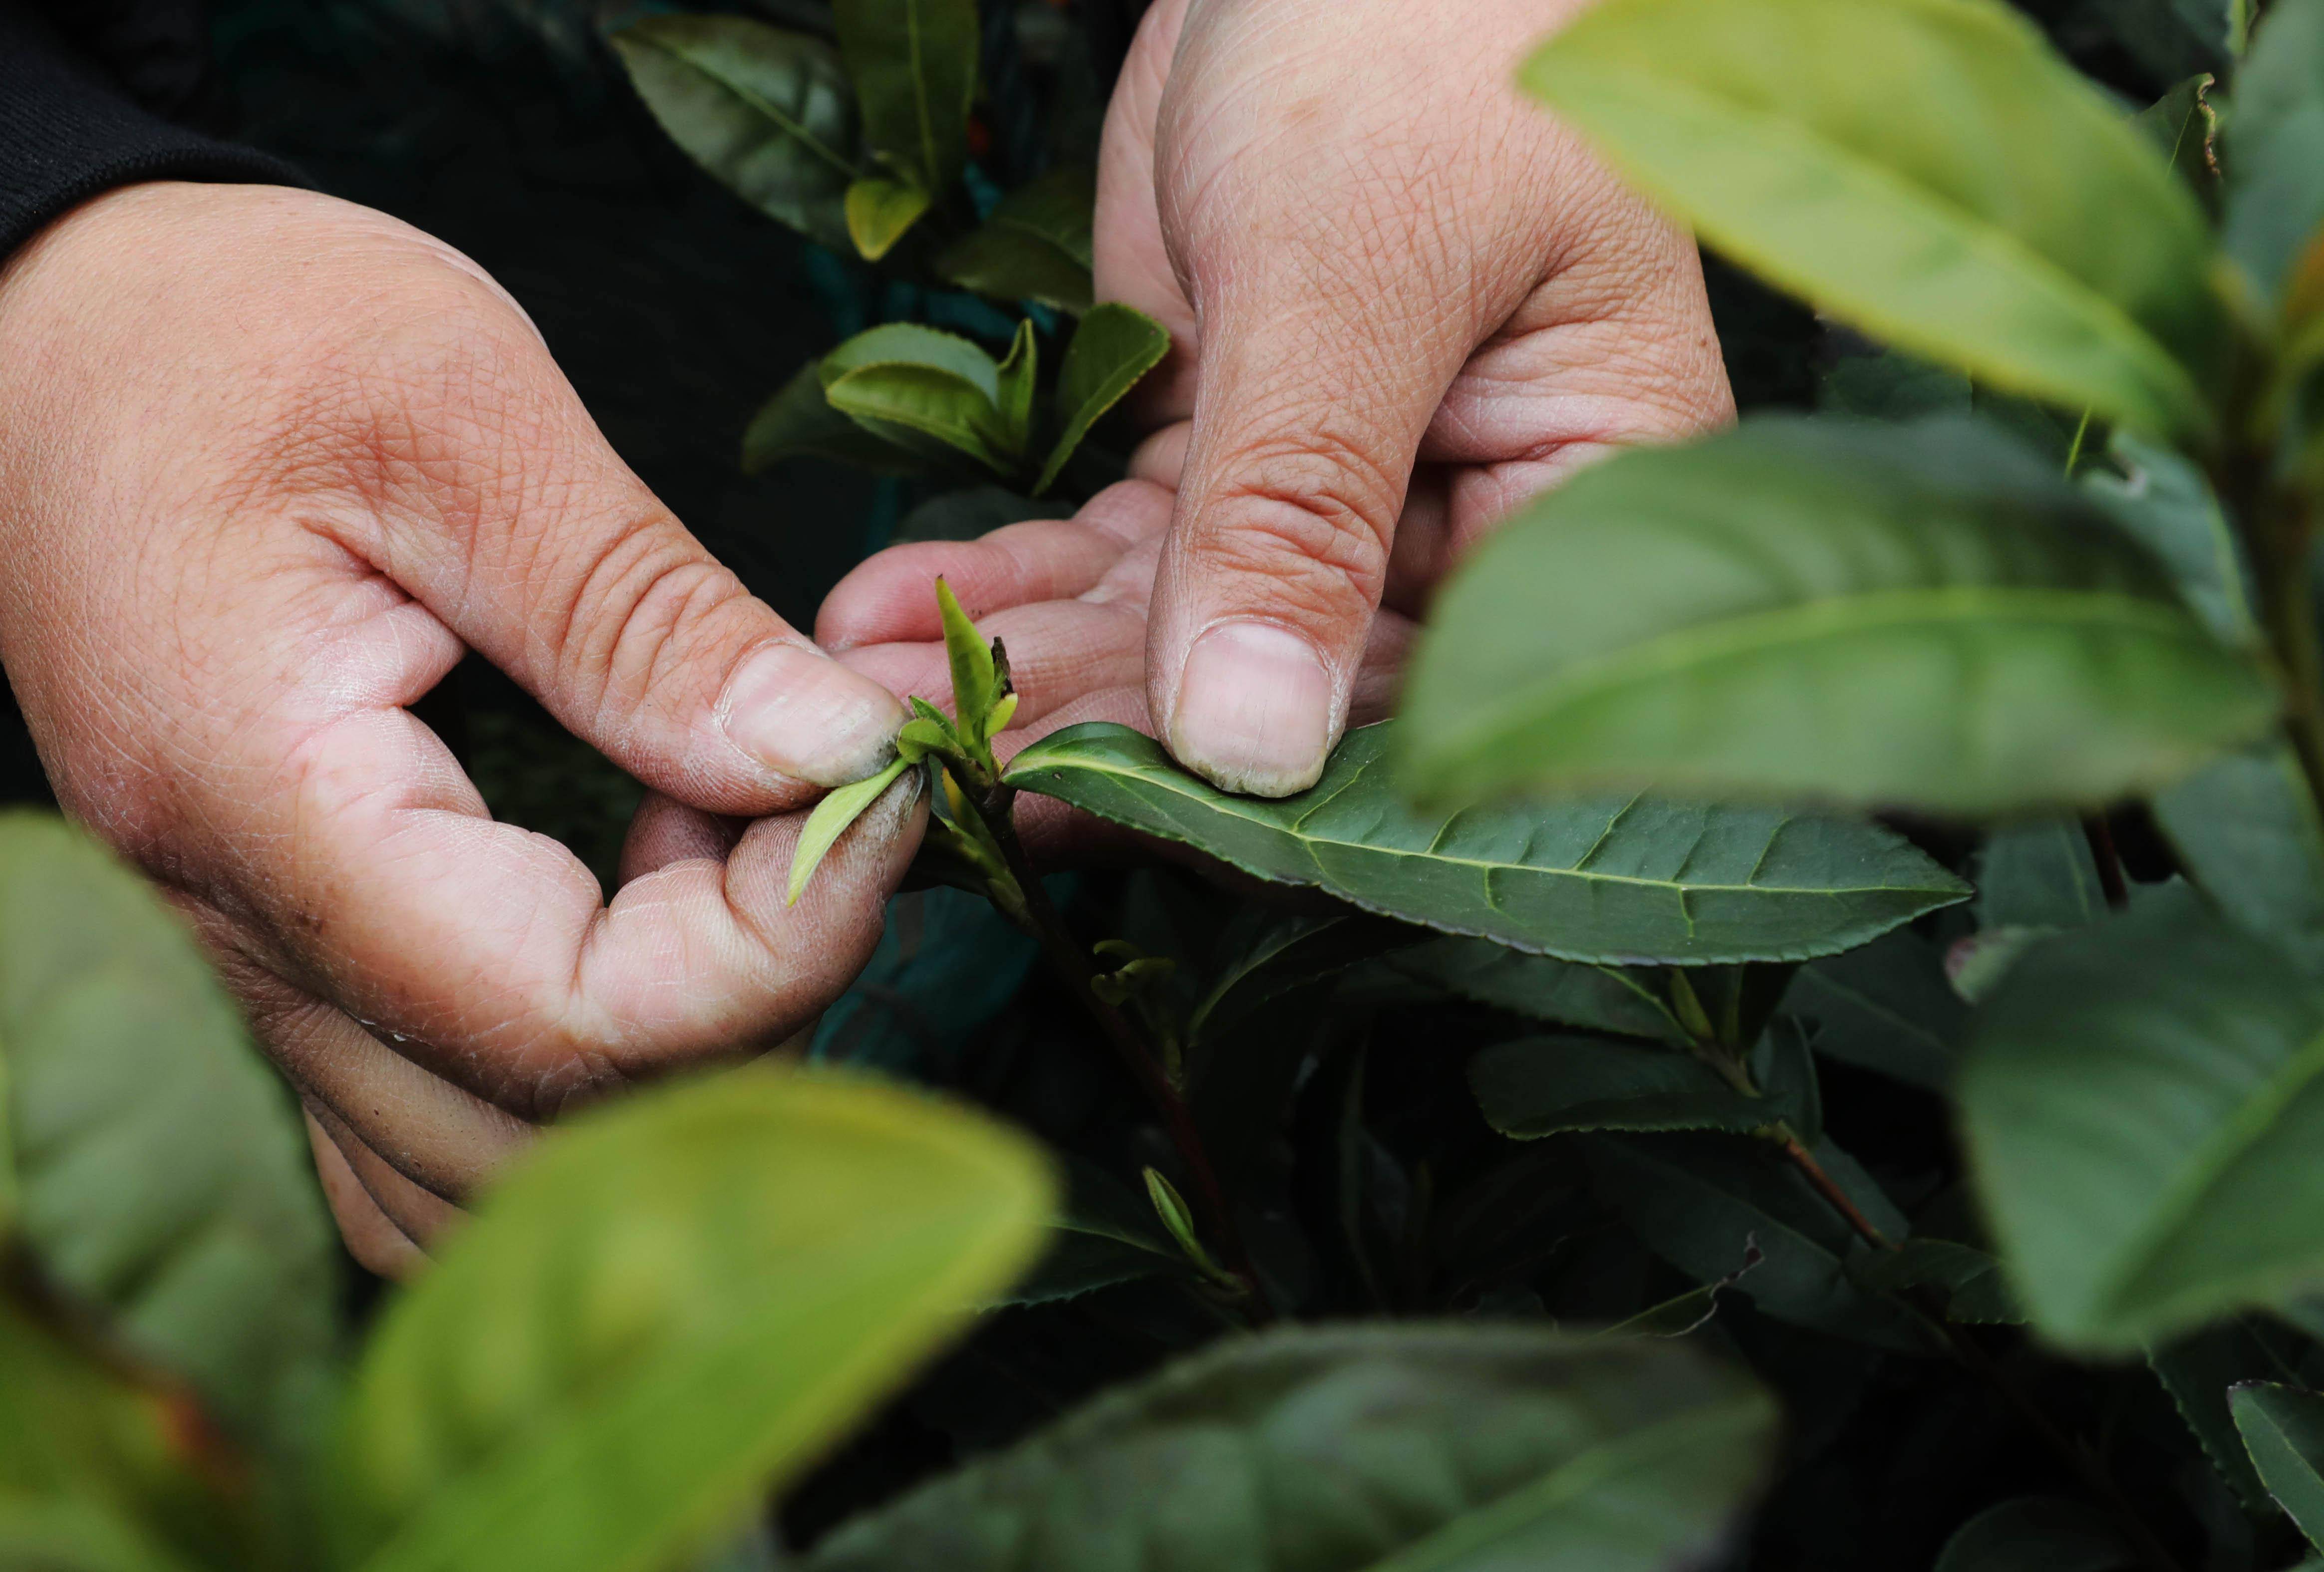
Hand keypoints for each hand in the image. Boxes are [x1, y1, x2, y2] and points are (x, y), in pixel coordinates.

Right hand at [0, 183, 917, 1273]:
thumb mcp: (464, 414)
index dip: (778, 945)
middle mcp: (234, 942)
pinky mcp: (277, 956)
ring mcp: (241, 972)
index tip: (876, 794)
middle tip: (811, 808)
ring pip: (482, 1166)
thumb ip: (645, 614)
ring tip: (717, 841)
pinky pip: (426, 1122)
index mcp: (268, 802)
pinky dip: (572, 1069)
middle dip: (743, 1005)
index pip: (569, 1024)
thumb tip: (835, 757)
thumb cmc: (237, 334)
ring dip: (665, 1049)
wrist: (60, 336)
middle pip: (542, 1135)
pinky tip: (633, 903)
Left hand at [822, 0, 1731, 796]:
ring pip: (1182, 640)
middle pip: (1290, 696)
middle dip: (1098, 726)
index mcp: (1584, 505)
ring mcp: (1345, 507)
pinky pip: (1121, 558)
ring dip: (1022, 670)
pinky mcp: (1231, 463)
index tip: (1088, 797)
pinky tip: (893, 616)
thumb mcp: (1353, 266)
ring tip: (872, 699)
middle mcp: (1475, 535)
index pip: (1434, 704)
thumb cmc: (1414, 35)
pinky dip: (1010, 582)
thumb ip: (1299, 505)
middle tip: (921, 760)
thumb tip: (1254, 747)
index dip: (1263, 780)